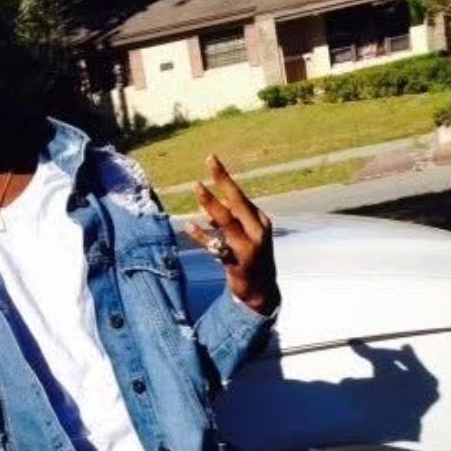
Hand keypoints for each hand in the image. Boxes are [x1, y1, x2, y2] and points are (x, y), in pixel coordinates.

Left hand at [185, 154, 278, 313]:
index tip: (211, 159)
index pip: (239, 196)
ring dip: (211, 204)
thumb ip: (226, 220)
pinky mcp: (237, 264)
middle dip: (223, 180)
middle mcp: (257, 231)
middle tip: (210, 161)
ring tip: (197, 187)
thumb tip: (205, 205)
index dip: (224, 178)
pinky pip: (216, 247)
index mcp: (259, 221)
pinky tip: (189, 226)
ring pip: (227, 221)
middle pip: (237, 201)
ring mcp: (248, 247)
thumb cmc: (250, 257)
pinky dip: (202, 236)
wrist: (261, 291)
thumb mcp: (242, 235)